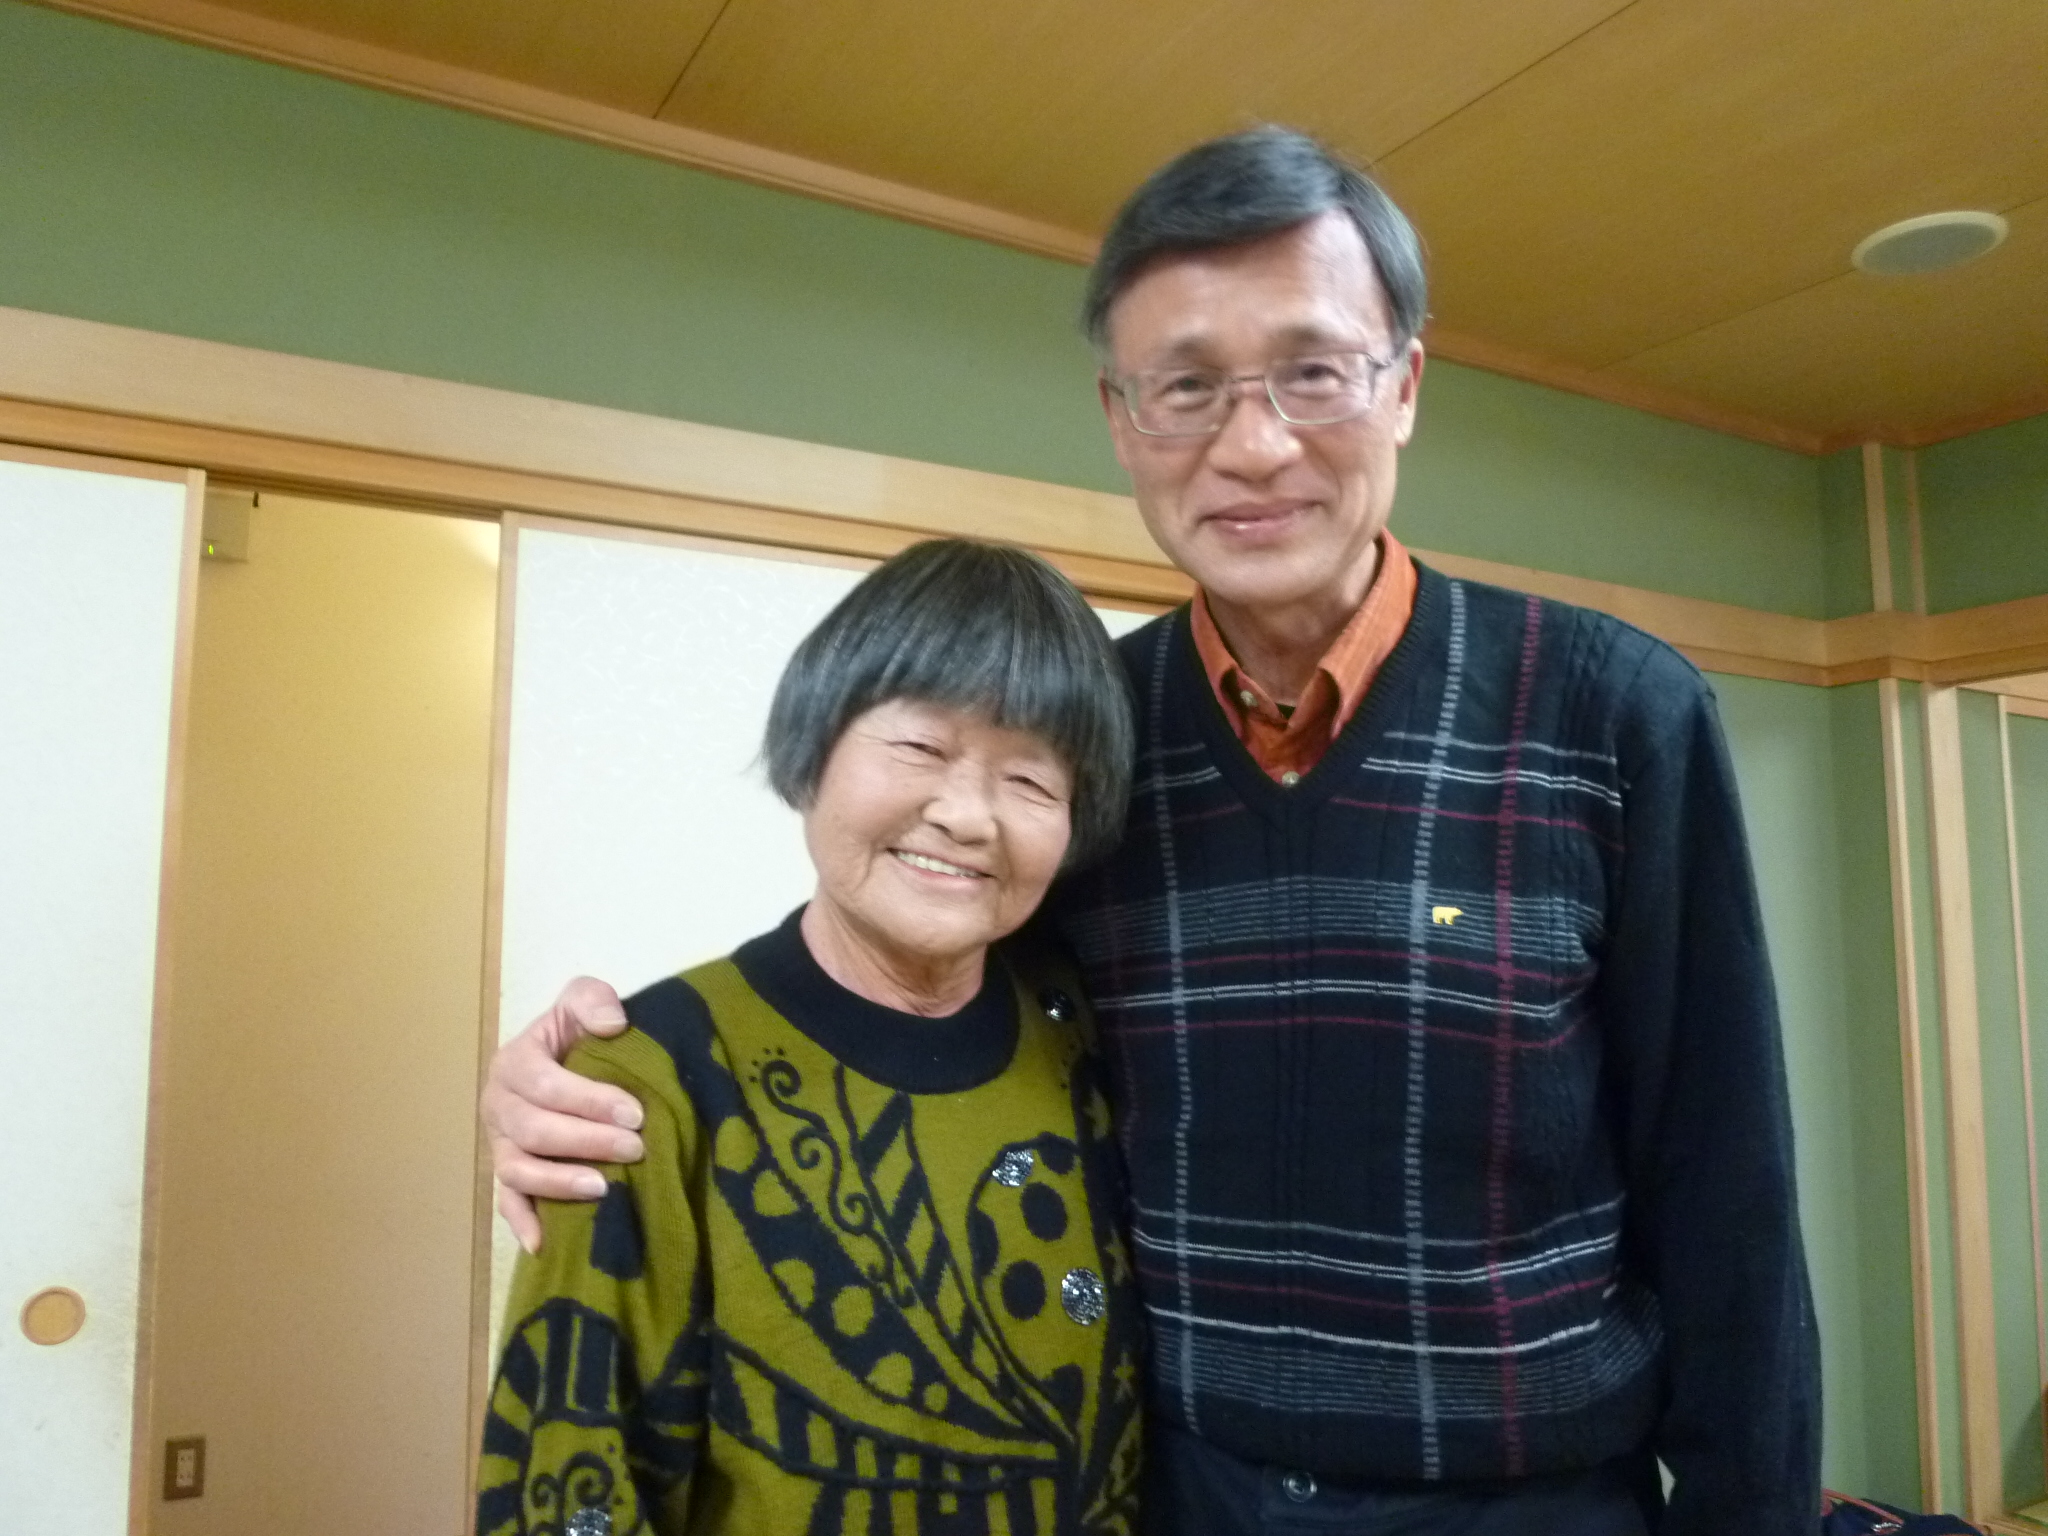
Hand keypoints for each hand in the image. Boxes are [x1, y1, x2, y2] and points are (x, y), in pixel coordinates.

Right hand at [483, 976, 643, 1253]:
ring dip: (559, 1183)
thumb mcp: (583, 1001)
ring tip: (604, 1189)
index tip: (636, 1113)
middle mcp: (498, 1105)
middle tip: (635, 1148)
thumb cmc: (578, 1034)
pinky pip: (507, 1202)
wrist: (567, 1061)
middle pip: (535, 1131)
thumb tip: (612, 1024)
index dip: (590, 1101)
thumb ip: (592, 1000)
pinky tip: (544, 1244)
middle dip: (587, 1142)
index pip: (546, 1086)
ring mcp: (500, 1144)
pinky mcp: (507, 1175)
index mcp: (514, 1062)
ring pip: (518, 1170)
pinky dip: (522, 1223)